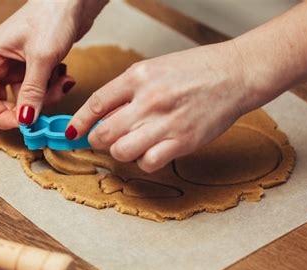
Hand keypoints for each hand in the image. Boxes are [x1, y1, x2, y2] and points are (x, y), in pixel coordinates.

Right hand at [0, 1, 106, 128]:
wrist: (74, 0)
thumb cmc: (52, 17)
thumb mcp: (42, 58)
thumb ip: (32, 92)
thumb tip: (25, 121)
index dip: (2, 116)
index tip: (24, 125)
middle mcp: (0, 63)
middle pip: (8, 101)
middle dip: (31, 106)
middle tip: (50, 100)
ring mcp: (19, 66)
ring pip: (29, 97)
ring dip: (48, 95)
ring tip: (62, 79)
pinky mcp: (36, 67)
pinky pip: (41, 89)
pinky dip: (54, 87)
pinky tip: (64, 73)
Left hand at [66, 41, 257, 172]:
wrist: (234, 75)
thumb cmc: (194, 71)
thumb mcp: (153, 70)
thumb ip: (127, 92)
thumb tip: (103, 117)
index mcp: (138, 77)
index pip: (96, 104)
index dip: (79, 122)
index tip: (73, 132)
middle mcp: (148, 100)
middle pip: (104, 133)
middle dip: (97, 141)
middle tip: (103, 140)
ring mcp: (165, 123)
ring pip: (121, 151)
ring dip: (120, 152)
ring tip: (130, 145)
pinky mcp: (182, 141)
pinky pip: (148, 162)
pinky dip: (144, 162)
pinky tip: (151, 152)